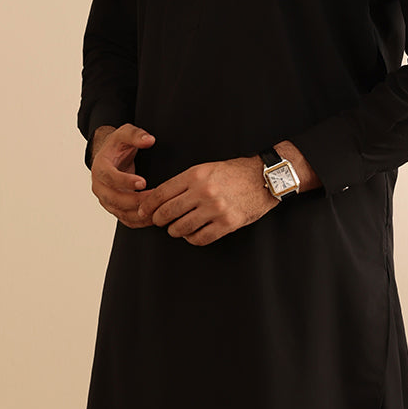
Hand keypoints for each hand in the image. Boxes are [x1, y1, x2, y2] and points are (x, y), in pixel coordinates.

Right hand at [90, 122, 156, 227]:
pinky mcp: (114, 208)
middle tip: (155, 198)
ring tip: (157, 210)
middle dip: (136, 200)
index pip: (110, 177)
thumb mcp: (124, 134)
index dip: (126, 181)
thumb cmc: (117, 146)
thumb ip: (136, 135)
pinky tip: (154, 217)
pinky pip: (125, 219)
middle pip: (115, 199)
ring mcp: (106, 199)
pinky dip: (139, 221)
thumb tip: (149, 140)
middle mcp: (99, 186)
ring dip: (139, 214)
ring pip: (120, 212)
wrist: (110, 157)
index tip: (143, 182)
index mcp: (100, 168)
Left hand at [138, 155, 276, 245]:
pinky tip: (192, 234)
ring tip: (176, 228)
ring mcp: (215, 209)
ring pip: (181, 228)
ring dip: (175, 231)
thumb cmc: (234, 173)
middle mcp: (204, 192)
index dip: (148, 205)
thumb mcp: (206, 169)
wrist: (263, 179)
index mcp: (196, 175)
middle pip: (167, 213)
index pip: (161, 193)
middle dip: (158, 220)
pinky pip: (200, 238)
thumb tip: (161, 199)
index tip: (144, 211)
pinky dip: (192, 239)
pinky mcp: (227, 224)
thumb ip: (185, 183)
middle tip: (159, 222)